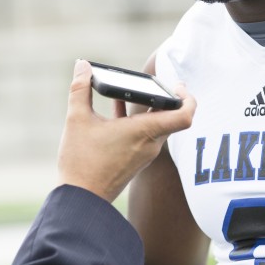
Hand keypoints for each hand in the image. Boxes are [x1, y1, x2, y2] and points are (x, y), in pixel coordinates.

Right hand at [56, 59, 194, 202]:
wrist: (80, 200)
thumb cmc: (81, 162)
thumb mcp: (76, 119)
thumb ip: (79, 89)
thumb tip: (82, 65)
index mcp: (144, 132)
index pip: (184, 115)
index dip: (188, 97)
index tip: (178, 85)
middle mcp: (150, 144)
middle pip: (171, 116)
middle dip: (164, 96)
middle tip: (156, 80)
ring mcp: (144, 154)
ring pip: (156, 125)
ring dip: (148, 107)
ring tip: (132, 88)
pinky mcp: (134, 160)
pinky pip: (144, 134)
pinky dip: (136, 119)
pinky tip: (116, 106)